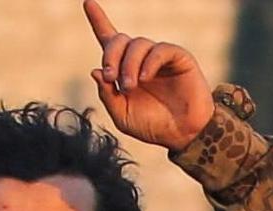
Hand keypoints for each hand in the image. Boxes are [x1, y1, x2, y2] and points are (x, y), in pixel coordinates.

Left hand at [85, 2, 218, 146]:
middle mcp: (140, 58)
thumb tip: (95, 71)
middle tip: (111, 77)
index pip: (109, 38)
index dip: (98, 20)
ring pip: (137, 45)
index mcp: (124, 69)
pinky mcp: (178, 57)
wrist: (184, 135)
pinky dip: (148, 62)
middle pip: (119, 40)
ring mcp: (159, 56)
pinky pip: (159, 50)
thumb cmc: (153, 126)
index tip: (88, 3)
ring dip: (128, 65)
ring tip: (129, 87)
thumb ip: (107, 95)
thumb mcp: (122, 115)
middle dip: (110, 56)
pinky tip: (145, 78)